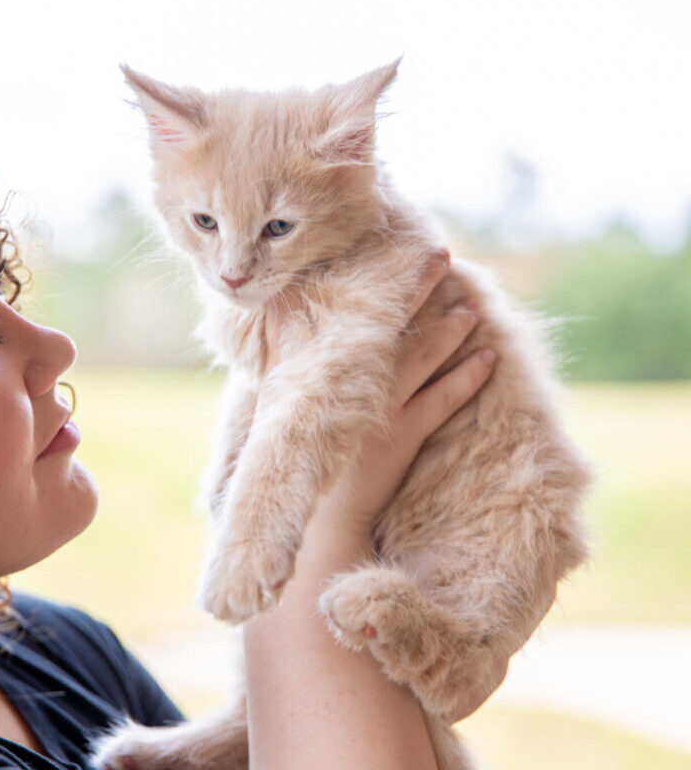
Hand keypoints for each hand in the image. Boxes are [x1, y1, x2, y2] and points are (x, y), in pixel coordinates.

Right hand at [267, 250, 496, 540]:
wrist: (318, 515)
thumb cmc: (303, 454)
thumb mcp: (285, 398)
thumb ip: (286, 351)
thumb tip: (281, 309)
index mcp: (320, 368)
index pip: (350, 313)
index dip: (376, 283)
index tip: (397, 254)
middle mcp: (348, 381)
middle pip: (390, 323)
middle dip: (417, 288)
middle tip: (442, 256)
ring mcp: (377, 407)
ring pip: (422, 356)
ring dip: (450, 328)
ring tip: (472, 307)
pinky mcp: (401, 435)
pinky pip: (442, 399)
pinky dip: (467, 377)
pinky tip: (487, 358)